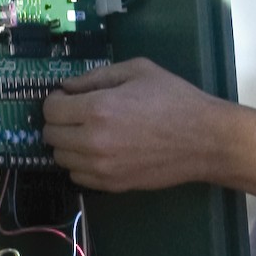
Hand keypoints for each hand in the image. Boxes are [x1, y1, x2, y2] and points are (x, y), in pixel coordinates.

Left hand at [43, 59, 225, 190]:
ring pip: (60, 158)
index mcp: (98, 108)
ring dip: (68, 144)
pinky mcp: (112, 185)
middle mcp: (93, 141)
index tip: (67, 97)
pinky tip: (99, 151)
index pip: (51, 109)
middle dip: (59, 122)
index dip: (56, 100)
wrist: (205, 140)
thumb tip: (66, 86)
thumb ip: (97, 76)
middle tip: (77, 114)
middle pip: (50, 135)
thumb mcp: (138, 71)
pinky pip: (77, 176)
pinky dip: (81, 163)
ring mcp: (101, 167)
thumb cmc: (175, 99)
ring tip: (89, 133)